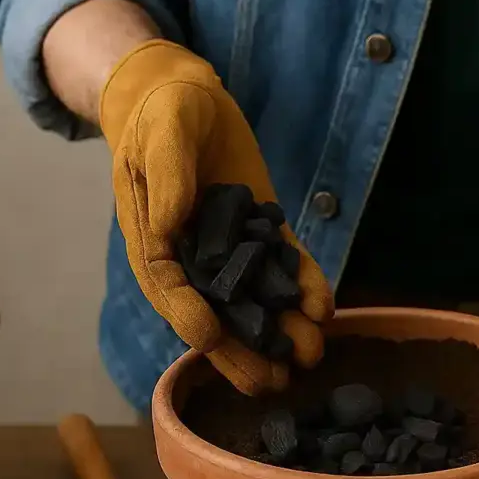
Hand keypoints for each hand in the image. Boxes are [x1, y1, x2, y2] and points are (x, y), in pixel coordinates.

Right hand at [99, 40, 333, 394]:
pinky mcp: (262, 233)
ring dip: (282, 331)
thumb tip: (170, 225)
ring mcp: (231, 249)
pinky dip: (305, 287)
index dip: (187, 315)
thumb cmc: (164, 113)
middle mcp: (193, 256)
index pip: (168, 287)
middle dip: (243, 350)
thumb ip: (166, 177)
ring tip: (310, 359)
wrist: (188, 96)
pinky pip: (285, 267)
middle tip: (271, 383)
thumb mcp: (162, 133)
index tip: (209, 339)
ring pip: (256, 301)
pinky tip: (324, 308)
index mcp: (154, 240)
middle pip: (216, 313)